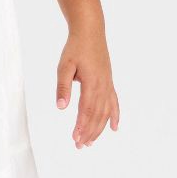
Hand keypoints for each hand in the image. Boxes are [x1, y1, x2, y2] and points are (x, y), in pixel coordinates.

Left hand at [56, 27, 119, 148]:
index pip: (87, 110)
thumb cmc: (75, 47)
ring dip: (99, 128)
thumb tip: (61, 107)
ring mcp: (108, 85)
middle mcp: (103, 87)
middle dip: (89, 132)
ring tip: (90, 142)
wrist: (90, 32)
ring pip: (105, 112)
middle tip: (79, 145)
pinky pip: (114, 103)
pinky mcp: (109, 82)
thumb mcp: (64, 65)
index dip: (82, 126)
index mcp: (92, 83)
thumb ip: (63, 86)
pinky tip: (115, 128)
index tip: (75, 138)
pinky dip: (115, 116)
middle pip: (97, 115)